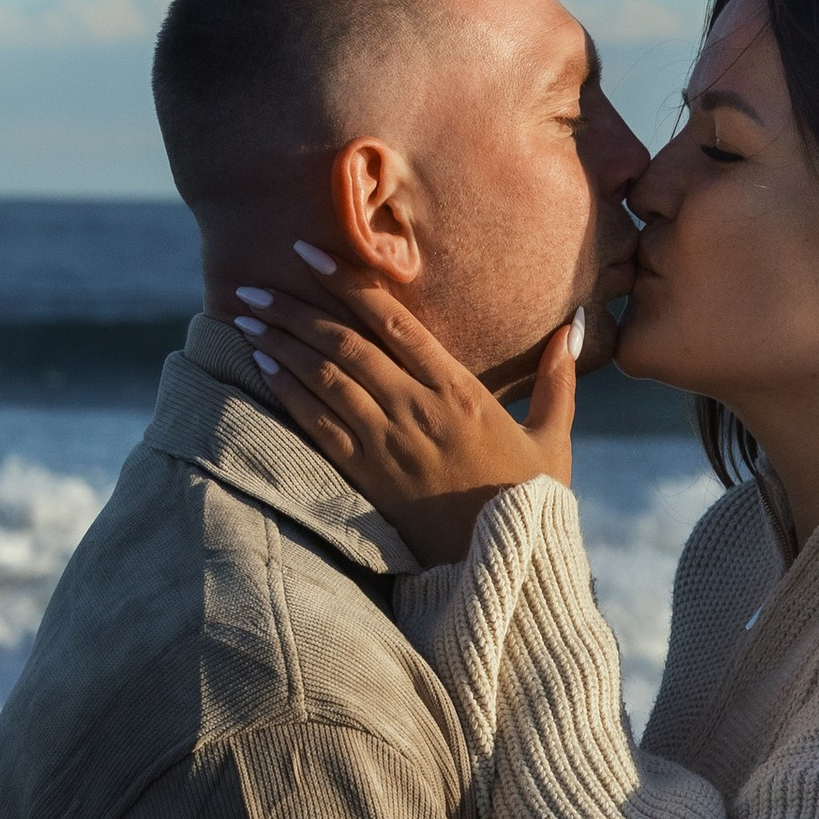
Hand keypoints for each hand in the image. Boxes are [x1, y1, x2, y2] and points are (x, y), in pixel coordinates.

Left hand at [240, 273, 577, 565]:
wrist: (506, 566)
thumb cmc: (531, 500)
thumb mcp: (554, 437)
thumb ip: (558, 378)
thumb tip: (572, 325)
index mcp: (460, 390)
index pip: (393, 322)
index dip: (347, 281)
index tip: (309, 252)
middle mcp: (417, 410)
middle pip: (344, 344)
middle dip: (295, 309)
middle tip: (254, 284)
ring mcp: (388, 445)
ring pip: (324, 379)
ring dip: (280, 344)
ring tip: (246, 316)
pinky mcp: (368, 478)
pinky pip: (318, 426)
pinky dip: (287, 392)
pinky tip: (261, 367)